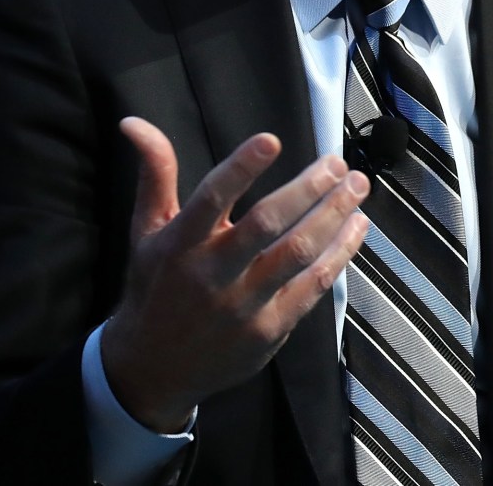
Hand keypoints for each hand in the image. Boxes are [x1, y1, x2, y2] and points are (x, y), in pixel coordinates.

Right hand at [100, 116, 369, 430]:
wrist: (151, 370)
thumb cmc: (155, 285)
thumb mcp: (146, 229)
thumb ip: (154, 173)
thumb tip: (135, 122)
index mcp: (180, 244)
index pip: (211, 199)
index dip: (240, 168)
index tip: (271, 140)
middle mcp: (212, 274)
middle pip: (266, 224)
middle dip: (308, 189)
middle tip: (337, 162)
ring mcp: (243, 304)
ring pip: (297, 253)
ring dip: (333, 215)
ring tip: (357, 186)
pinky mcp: (269, 329)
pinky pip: (312, 285)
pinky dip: (340, 253)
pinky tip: (356, 226)